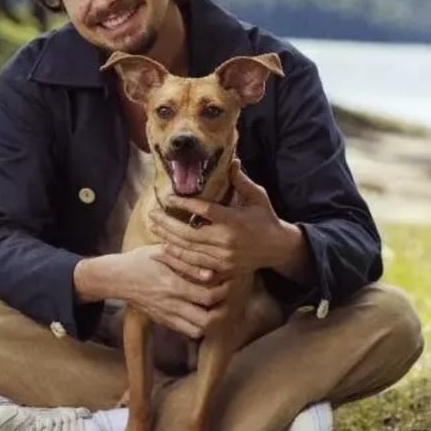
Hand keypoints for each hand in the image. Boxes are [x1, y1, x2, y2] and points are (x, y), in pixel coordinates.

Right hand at [114, 244, 230, 338]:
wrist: (117, 278)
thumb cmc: (140, 260)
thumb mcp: (162, 253)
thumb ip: (187, 263)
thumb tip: (210, 274)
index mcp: (173, 286)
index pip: (208, 297)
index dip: (224, 292)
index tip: (228, 283)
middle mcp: (172, 305)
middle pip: (206, 321)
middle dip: (221, 312)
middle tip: (226, 300)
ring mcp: (166, 315)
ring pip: (196, 331)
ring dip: (210, 322)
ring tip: (215, 308)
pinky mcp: (162, 321)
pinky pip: (185, 331)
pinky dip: (196, 325)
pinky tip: (200, 312)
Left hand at [148, 159, 304, 279]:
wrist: (278, 248)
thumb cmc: (266, 218)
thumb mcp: (258, 196)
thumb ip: (242, 181)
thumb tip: (232, 160)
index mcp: (234, 220)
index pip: (203, 211)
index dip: (184, 204)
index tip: (168, 197)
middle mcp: (226, 241)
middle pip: (189, 233)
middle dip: (167, 223)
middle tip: (152, 214)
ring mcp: (223, 257)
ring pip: (189, 249)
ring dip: (168, 238)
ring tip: (153, 228)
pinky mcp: (222, 269)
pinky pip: (195, 264)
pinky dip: (179, 256)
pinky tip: (166, 248)